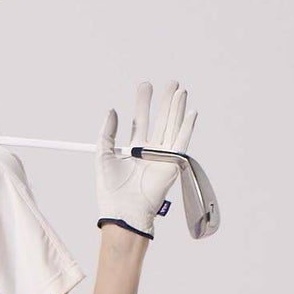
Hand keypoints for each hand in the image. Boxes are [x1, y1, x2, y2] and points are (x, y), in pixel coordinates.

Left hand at [96, 80, 197, 238]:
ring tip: (179, 90)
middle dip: (164, 101)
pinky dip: (186, 128)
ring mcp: (162, 157)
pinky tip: (190, 112)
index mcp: (133, 150)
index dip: (143, 103)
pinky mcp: (172, 164)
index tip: (145, 86)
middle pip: (160, 120)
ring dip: (176, 109)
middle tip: (169, 83)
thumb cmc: (111, 190)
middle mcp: (149, 151)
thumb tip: (111, 110)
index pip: (140, 121)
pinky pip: (181, 143)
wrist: (124, 210)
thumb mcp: (103, 156)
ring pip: (171, 127)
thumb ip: (107, 133)